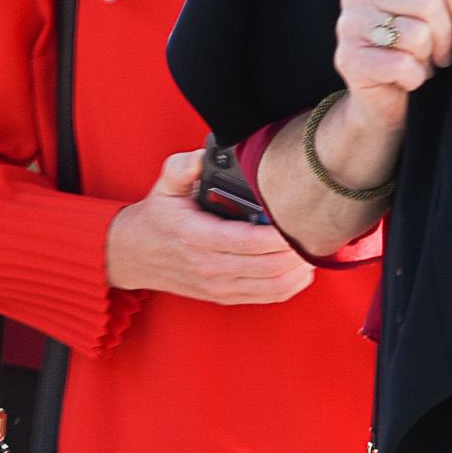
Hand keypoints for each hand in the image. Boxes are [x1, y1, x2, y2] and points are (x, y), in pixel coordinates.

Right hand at [105, 151, 314, 304]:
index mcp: (197, 237)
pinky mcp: (225, 297)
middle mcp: (209, 267)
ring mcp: (218, 286)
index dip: (282, 235)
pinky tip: (301, 267)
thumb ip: (184, 167)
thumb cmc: (156, 218)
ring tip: (313, 247)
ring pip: (275, 285)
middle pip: (270, 267)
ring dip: (300, 269)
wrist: (134, 255)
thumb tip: (204, 155)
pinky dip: (292, 284)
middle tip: (317, 231)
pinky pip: (269, 297)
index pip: (250, 242)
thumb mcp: (164, 185)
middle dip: (299, 251)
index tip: (302, 220)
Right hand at [333, 0, 451, 133]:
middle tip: (439, 53)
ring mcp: (348, 24)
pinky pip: (403, 64)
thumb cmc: (411, 49)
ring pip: (418, 34)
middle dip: (445, 36)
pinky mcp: (348, 57)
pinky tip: (403, 79)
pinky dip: (414, 78)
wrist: (381, 99)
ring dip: (427, 57)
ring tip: (416, 62)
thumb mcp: (426, 11)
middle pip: (428, 2)